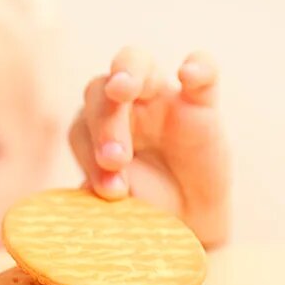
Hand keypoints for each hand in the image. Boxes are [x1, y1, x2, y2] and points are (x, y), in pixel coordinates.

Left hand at [70, 47, 230, 245]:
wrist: (185, 221)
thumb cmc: (140, 207)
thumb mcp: (117, 208)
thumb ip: (101, 193)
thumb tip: (85, 190)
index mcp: (91, 129)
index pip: (81, 128)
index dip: (88, 156)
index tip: (108, 191)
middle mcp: (121, 106)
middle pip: (98, 90)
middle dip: (103, 123)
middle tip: (114, 159)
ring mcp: (160, 97)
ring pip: (136, 63)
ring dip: (127, 75)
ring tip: (121, 90)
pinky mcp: (201, 103)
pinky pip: (203, 72)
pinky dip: (197, 66)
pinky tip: (188, 73)